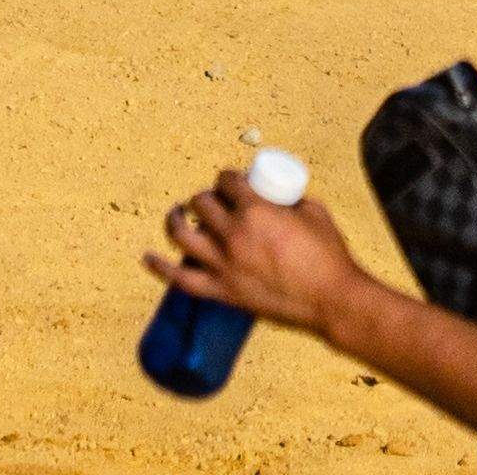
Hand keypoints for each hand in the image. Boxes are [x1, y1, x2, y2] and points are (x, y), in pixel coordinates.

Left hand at [151, 168, 367, 332]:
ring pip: (183, 235)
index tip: (231, 181)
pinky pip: (180, 279)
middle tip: (212, 201)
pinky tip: (147, 257)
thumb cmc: (327, 254)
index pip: (227, 182)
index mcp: (257, 211)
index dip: (226, 177)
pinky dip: (159, 268)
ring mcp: (223, 265)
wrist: (329, 299)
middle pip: (202, 204)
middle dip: (204, 196)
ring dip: (175, 220)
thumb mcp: (313, 211)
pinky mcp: (221, 291)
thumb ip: (291, 200)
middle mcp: (233, 235)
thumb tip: (277, 198)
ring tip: (176, 215)